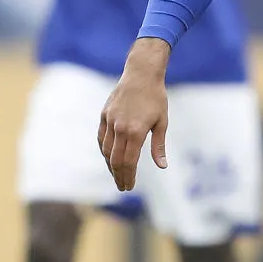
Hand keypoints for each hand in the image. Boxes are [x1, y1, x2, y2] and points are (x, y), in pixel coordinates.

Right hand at [98, 39, 172, 191]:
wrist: (141, 74)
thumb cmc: (156, 98)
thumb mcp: (162, 122)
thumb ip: (158, 146)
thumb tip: (162, 166)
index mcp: (135, 131)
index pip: (128, 162)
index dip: (128, 176)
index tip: (130, 187)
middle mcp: (119, 128)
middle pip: (115, 160)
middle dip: (118, 176)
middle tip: (123, 187)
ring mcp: (109, 121)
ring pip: (105, 150)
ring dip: (110, 165)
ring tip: (117, 175)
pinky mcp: (104, 115)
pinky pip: (101, 138)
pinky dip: (104, 150)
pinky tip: (109, 158)